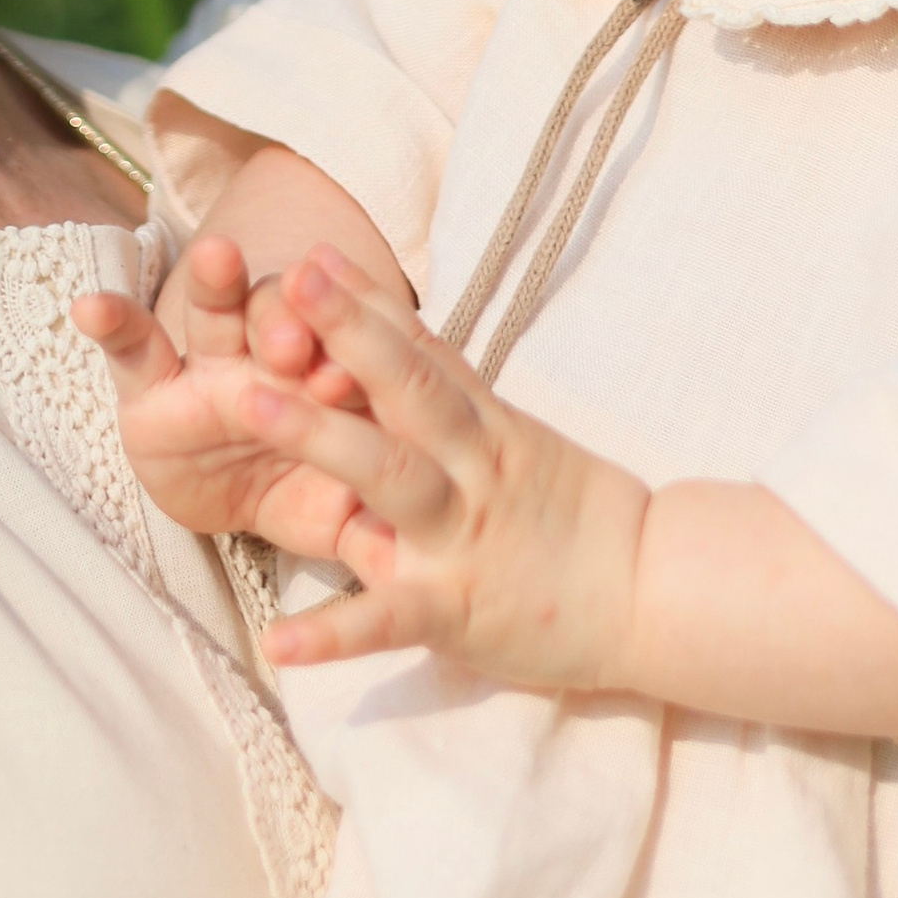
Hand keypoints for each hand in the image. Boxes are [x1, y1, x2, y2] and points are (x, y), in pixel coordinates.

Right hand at [72, 234, 371, 558]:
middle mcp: (271, 359)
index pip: (340, 358)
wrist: (243, 493)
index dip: (341, 366)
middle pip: (282, 318)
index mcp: (331, 383)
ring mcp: (209, 365)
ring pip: (217, 308)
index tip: (341, 382)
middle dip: (288, 321)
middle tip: (291, 342)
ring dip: (216, 281)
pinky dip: (112, 320)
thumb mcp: (341, 515)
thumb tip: (414, 567)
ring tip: (217, 257)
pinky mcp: (150, 387)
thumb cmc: (308, 490)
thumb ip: (372, 529)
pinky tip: (90, 307)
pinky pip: (131, 344)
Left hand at [245, 247, 650, 688]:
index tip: (313, 255)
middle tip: (289, 282)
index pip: (420, 352)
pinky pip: (389, 619)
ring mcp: (460, 535)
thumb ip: (449, 386)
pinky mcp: (455, 610)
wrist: (653, 594)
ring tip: (244, 403)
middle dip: (347, 333)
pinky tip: (277, 642)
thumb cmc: (571, 511)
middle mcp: (469, 468)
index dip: (367, 303)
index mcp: (482, 426)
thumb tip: (386, 321)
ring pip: (389, 475)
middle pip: (406, 388)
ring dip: (319, 434)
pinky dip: (334, 634)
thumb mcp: (511, 435)